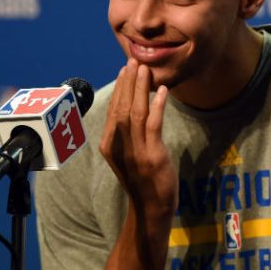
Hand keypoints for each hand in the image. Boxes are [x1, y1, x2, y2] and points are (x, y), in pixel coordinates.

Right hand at [99, 58, 177, 217]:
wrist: (150, 208)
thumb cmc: (141, 179)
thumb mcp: (126, 154)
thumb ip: (125, 133)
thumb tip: (130, 107)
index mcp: (108, 144)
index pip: (113, 109)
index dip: (119, 88)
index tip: (125, 70)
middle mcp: (118, 146)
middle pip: (122, 107)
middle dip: (128, 83)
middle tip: (134, 61)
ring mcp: (135, 152)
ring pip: (135, 113)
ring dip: (140, 89)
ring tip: (145, 70)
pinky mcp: (152, 157)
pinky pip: (153, 126)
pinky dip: (157, 106)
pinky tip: (162, 91)